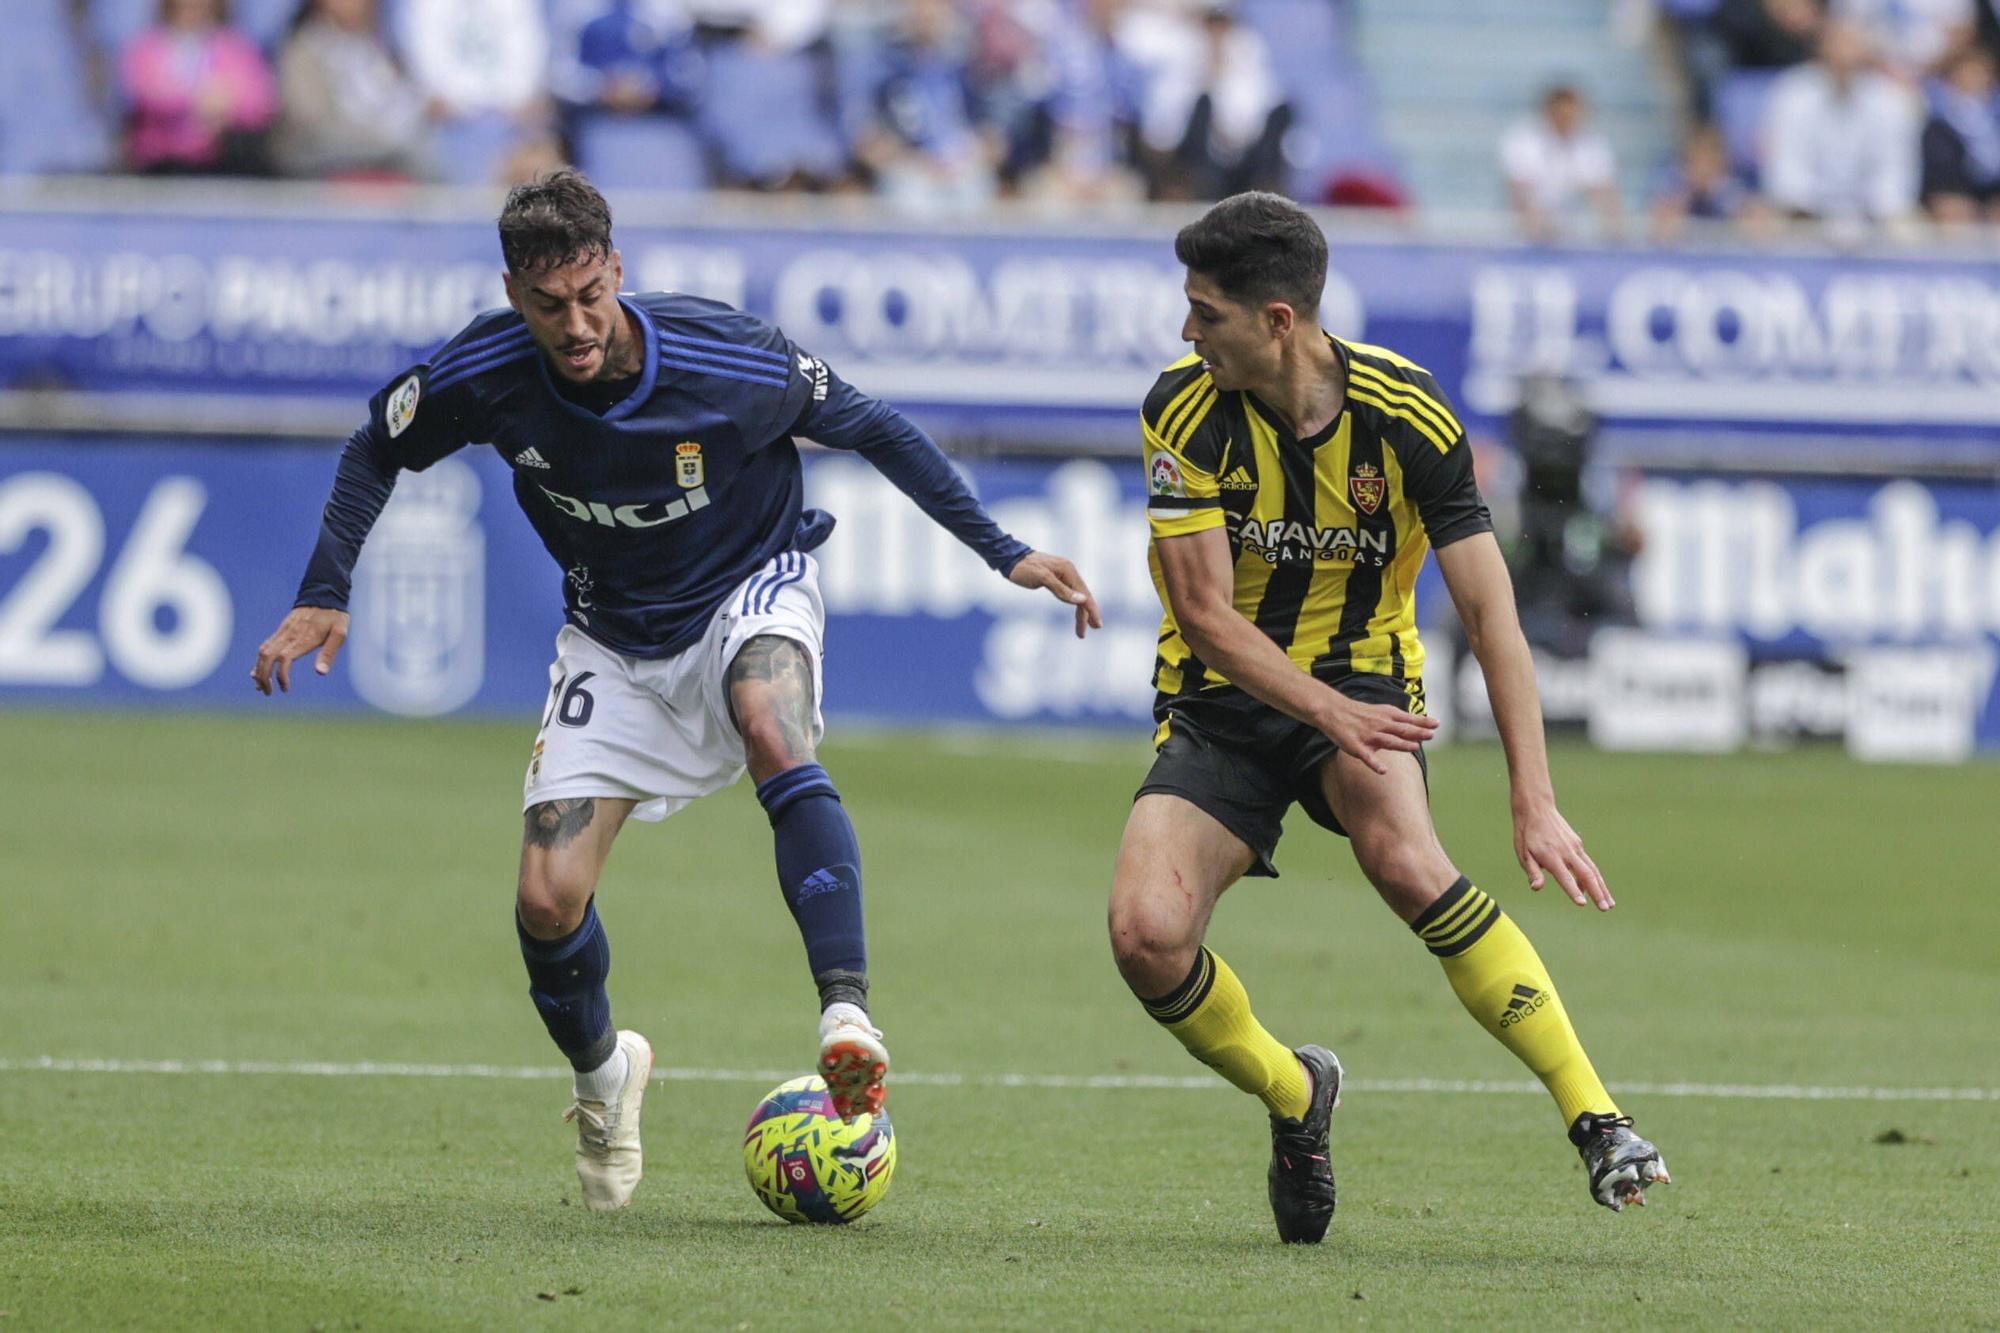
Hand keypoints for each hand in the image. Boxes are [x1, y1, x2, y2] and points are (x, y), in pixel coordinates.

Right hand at [251, 607, 349, 695]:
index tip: (285, 689)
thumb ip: (330, 653)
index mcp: (303, 638)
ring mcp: (283, 632)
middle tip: (267, 693)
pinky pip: (265, 646)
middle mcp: (289, 635)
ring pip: (262, 652)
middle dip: (263, 677)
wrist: (323, 593)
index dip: (281, 676)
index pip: (284, 659)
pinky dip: (259, 660)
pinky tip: (258, 672)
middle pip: (266, 657)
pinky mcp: (281, 630)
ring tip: (261, 687)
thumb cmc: (334, 616)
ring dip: (258, 670)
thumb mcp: (340, 633)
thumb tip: (320, 673)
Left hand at [1007, 551, 1102, 638]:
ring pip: (1076, 596)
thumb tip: (1081, 600)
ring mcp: (1063, 574)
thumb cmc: (1024, 568)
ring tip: (1081, 631)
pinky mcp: (1056, 578)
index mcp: (1068, 570)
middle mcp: (1068, 571)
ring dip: (1079, 613)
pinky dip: (1072, 604)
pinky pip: (1069, 593)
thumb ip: (1062, 590)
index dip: (1091, 611)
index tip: (1097, 626)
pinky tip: (1075, 613)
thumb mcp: (1042, 579)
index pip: (1085, 594)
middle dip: (1085, 616)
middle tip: (1084, 634)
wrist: (1010, 558)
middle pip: (1082, 596)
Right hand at [1317, 694, 1437, 775]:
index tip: (1437, 724)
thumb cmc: (1360, 713)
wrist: (1333, 711)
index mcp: (1386, 715)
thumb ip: (1398, 720)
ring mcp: (1368, 736)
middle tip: (1431, 735)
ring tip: (1415, 748)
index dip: (1423, 722)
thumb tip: (1420, 726)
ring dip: (1402, 744)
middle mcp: (1379, 724)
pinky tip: (1383, 771)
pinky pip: (1367, 757)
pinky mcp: (1356, 747)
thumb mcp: (1381, 711)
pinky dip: (1375, 764)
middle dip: (1417, 732)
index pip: (1408, 719)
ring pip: (1388, 741)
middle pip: (1401, 729)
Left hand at [1514, 801, 1611, 909]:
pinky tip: (1595, 889)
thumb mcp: (1523, 853)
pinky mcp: (1578, 844)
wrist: (1537, 808)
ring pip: (1592, 870)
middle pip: (1587, 874)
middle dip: (1597, 893)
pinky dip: (1594, 877)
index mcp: (1551, 856)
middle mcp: (1567, 852)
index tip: (1582, 904)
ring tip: (1610, 904)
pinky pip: (1588, 864)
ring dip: (1602, 887)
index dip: (1573, 891)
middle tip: (1605, 908)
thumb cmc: (1526, 834)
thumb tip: (1536, 888)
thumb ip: (1533, 871)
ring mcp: (1575, 847)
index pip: (1565, 877)